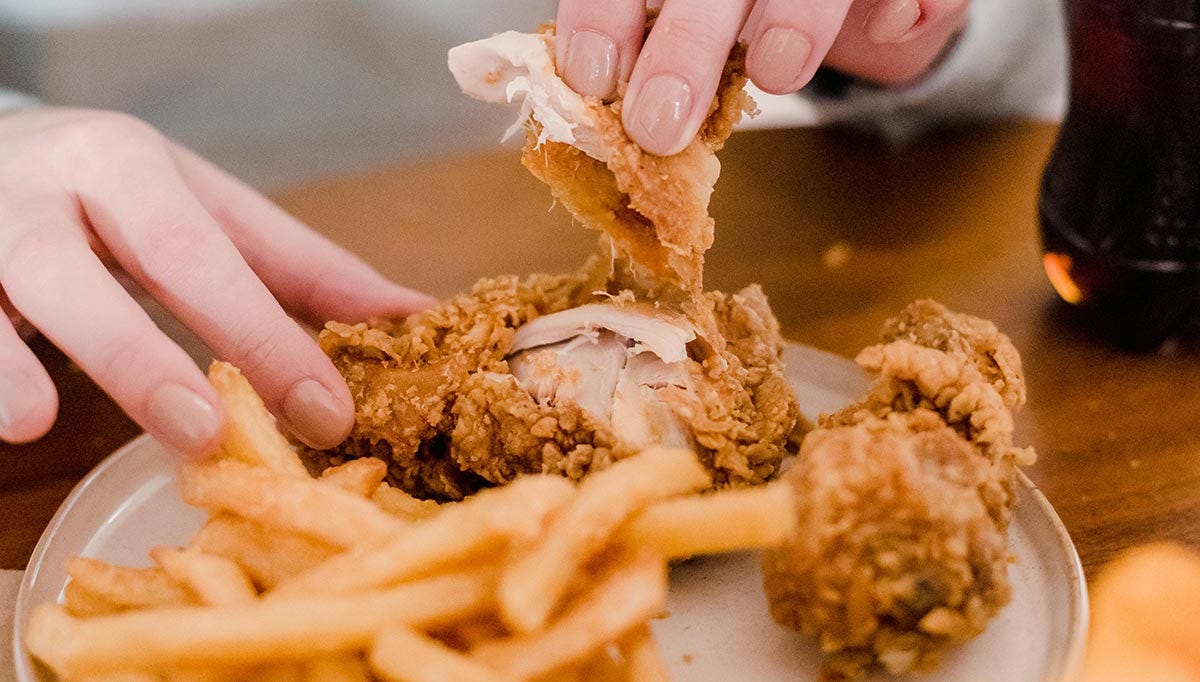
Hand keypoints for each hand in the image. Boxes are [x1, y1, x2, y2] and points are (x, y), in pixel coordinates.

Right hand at [0, 109, 434, 454]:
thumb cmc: (116, 197)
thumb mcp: (206, 213)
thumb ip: (301, 272)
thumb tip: (417, 317)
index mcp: (131, 167)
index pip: (205, 257)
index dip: (266, 338)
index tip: (327, 416)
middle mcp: (47, 189)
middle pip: (92, 270)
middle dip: (145, 356)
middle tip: (206, 433)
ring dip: (12, 357)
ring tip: (34, 420)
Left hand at [555, 0, 968, 154]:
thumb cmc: (747, 14)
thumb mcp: (692, 27)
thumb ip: (649, 61)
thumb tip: (599, 111)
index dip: (605, 13)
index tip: (595, 77)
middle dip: (686, 43)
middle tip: (660, 123)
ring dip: (796, 13)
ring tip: (776, 73)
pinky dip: (906, 1)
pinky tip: (886, 28)